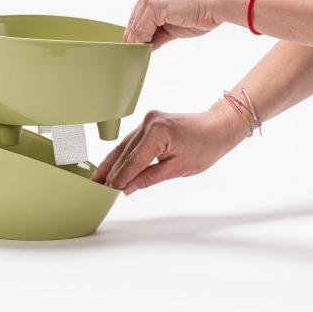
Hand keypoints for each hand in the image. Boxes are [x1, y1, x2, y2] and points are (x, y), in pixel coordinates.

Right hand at [91, 101, 247, 194]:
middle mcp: (148, 122)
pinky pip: (131, 141)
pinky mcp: (149, 123)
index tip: (107, 191)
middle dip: (110, 171)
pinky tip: (112, 165)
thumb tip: (127, 188)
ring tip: (97, 177)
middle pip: (124, 152)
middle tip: (95, 186)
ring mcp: (147, 120)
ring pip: (124, 146)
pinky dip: (123, 154)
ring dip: (112, 162)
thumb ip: (149, 178)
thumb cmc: (205, 147)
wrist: (217, 128)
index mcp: (157, 132)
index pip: (132, 161)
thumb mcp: (177, 169)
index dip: (119, 178)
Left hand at [123, 0, 223, 48]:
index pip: (138, 12)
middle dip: (133, 38)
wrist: (219, 3)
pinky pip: (142, 28)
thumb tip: (145, 44)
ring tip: (137, 54)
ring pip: (137, 25)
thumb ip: (156, 31)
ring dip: (137, 42)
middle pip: (135, 18)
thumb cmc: (202, 10)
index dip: (135, 31)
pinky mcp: (155, 3)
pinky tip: (144, 50)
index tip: (133, 44)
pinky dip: (142, 41)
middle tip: (131, 52)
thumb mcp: (173, 21)